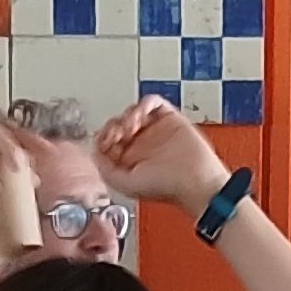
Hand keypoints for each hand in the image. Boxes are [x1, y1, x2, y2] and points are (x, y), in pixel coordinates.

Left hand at [91, 96, 231, 213]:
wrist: (195, 181)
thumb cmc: (167, 187)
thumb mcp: (126, 185)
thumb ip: (106, 169)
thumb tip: (95, 153)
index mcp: (130, 160)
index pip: (108, 141)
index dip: (103, 137)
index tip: (106, 140)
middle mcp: (142, 145)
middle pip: (118, 124)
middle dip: (114, 125)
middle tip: (119, 132)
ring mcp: (156, 131)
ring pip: (133, 111)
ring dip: (127, 114)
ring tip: (132, 125)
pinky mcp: (170, 119)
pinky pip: (153, 103)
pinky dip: (144, 103)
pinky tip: (142, 114)